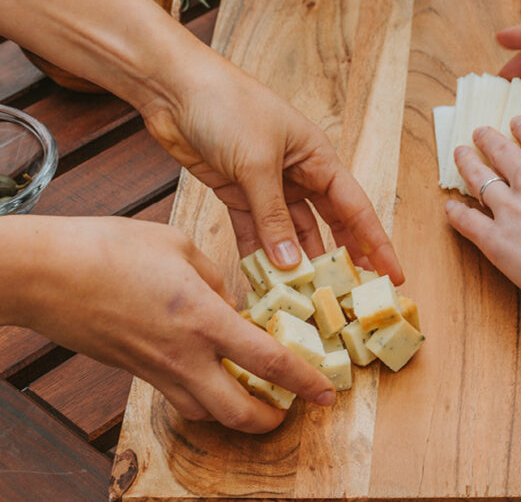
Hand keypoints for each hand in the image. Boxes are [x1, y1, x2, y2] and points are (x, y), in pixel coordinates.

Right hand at [9, 216, 334, 432]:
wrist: (46, 273)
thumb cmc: (110, 249)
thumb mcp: (179, 247)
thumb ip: (214, 278)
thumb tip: (229, 300)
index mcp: (204, 319)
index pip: (269, 361)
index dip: (305, 381)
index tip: (327, 391)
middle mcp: (184, 356)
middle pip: (238, 412)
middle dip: (271, 419)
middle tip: (291, 409)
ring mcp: (156, 370)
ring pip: (207, 414)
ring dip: (236, 413)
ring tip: (256, 396)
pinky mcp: (135, 372)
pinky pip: (179, 399)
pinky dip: (203, 399)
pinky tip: (211, 377)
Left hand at [140, 58, 402, 283]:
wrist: (175, 88)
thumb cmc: (227, 106)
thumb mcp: (257, 163)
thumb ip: (273, 215)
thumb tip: (290, 263)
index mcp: (318, 158)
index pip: (356, 209)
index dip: (376, 244)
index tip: (393, 276)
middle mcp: (299, 174)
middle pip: (328, 226)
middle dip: (338, 261)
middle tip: (350, 297)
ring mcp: (268, 185)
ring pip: (289, 233)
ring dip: (293, 263)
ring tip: (303, 298)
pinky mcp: (236, 192)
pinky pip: (254, 231)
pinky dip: (257, 254)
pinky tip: (262, 280)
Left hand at [444, 117, 520, 323]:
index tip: (516, 123)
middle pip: (502, 152)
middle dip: (489, 139)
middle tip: (479, 132)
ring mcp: (510, 207)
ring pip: (480, 178)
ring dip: (467, 163)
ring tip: (460, 153)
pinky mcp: (495, 238)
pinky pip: (468, 221)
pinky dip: (456, 213)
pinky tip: (450, 207)